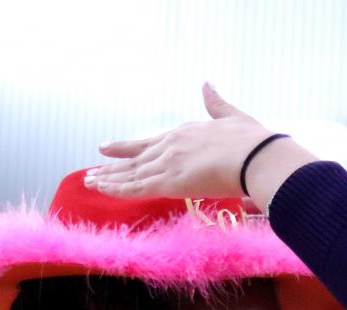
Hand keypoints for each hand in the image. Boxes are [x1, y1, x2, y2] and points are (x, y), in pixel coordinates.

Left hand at [86, 83, 315, 206]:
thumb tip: (206, 85)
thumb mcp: (233, 117)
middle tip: (94, 170)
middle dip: (113, 165)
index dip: (128, 147)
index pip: (151, 143)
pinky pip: (136, 187)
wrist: (256, 156)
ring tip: (90, 181)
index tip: (108, 147)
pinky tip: (101, 188)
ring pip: (131, 174)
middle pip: (136, 159)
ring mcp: (168, 163)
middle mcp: (171, 146)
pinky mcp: (169, 182)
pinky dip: (116, 188)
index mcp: (185, 132)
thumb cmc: (252, 142)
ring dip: (109, 178)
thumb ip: (216, 104)